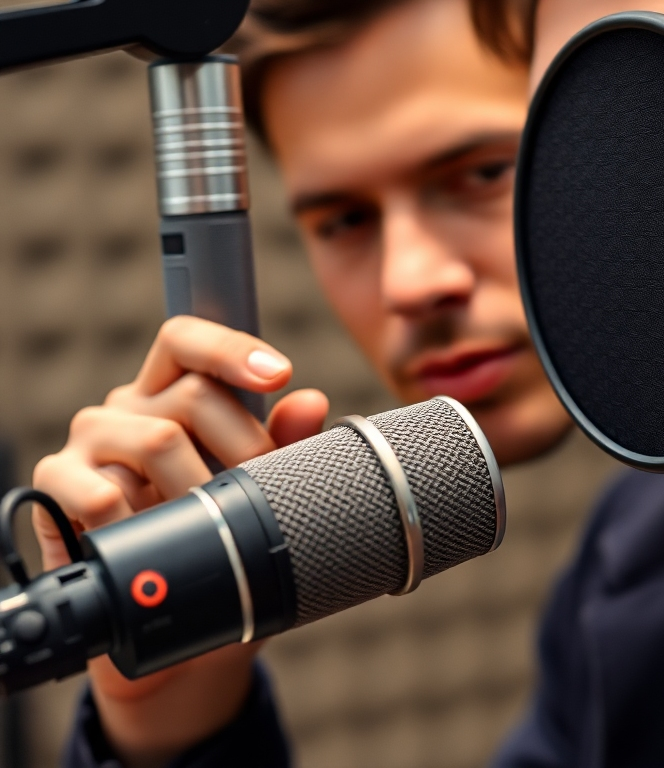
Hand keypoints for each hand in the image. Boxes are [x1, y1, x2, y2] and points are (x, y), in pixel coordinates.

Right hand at [32, 316, 328, 767]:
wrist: (163, 615)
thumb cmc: (208, 534)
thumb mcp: (252, 489)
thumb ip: (284, 443)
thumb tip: (313, 402)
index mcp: (172, 392)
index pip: (189, 340)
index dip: (231, 349)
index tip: (281, 374)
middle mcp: (129, 405)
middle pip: (192, 395)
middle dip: (243, 447)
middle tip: (256, 491)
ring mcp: (91, 440)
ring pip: (156, 439)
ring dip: (196, 487)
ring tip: (207, 522)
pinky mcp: (57, 482)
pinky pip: (101, 493)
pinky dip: (139, 523)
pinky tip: (152, 540)